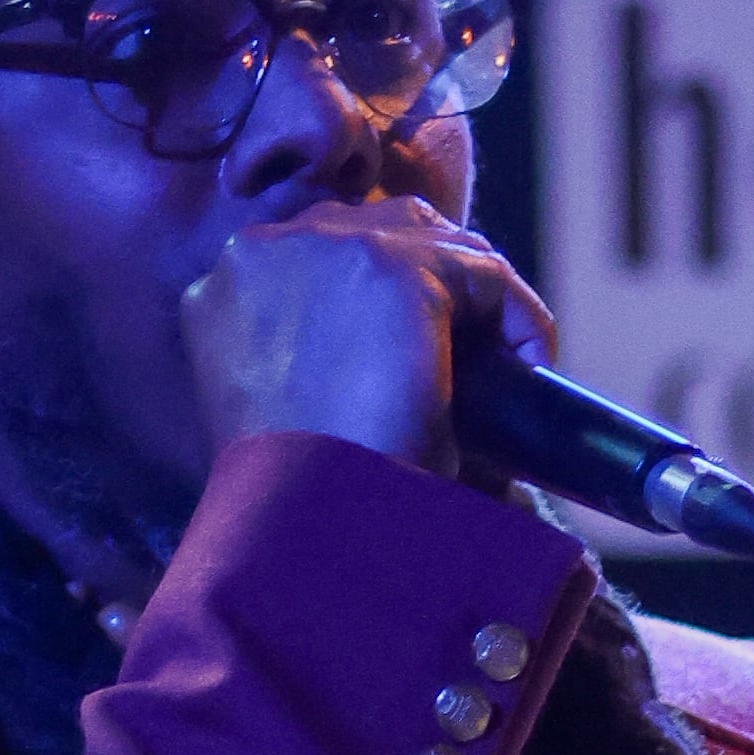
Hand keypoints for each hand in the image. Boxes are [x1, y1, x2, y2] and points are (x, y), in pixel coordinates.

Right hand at [180, 202, 551, 477]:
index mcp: (220, 291)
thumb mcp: (271, 415)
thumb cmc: (290, 500)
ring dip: (473, 291)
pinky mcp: (399, 271)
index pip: (313, 253)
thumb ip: (298, 363)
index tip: (413, 339)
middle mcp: (263, 252)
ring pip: (432, 240)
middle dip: (427, 272)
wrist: (308, 526)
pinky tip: (533, 363)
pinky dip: (519, 314)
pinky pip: (484, 273)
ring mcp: (328, 251)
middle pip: (371, 228)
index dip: (370, 289)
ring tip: (504, 358)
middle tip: (469, 341)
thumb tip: (372, 356)